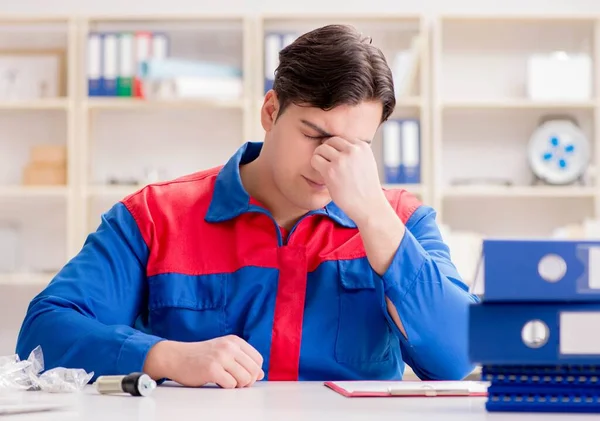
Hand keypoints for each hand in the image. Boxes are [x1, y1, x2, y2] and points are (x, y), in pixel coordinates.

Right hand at [144, 335, 264, 387]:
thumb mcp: (223, 351)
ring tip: (226, 381)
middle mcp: (229, 346)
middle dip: (247, 381)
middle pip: (254, 370)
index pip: (258, 359)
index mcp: (234, 341)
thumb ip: (242, 360)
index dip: (254, 372)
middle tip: (235, 382)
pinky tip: (217, 382)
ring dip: (237, 385)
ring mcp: (221, 357)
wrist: (175, 357)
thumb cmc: (200, 356)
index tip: (244, 375)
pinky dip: (226, 387)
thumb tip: (260, 374)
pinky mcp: (212, 369)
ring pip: (245, 379)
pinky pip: (231, 385)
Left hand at [311, 136, 387, 224]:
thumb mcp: (367, 162)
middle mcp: (352, 150)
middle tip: (328, 163)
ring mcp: (341, 160)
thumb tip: (338, 145)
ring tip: (325, 168)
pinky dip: (315, 165)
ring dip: (320, 157)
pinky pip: (315, 159)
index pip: (342, 138)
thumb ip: (355, 152)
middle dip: (327, 151)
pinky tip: (322, 173)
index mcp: (362, 147)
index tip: (337, 159)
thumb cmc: (366, 187)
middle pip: (331, 141)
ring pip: (321, 148)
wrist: (368, 205)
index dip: (337, 149)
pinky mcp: (330, 170)